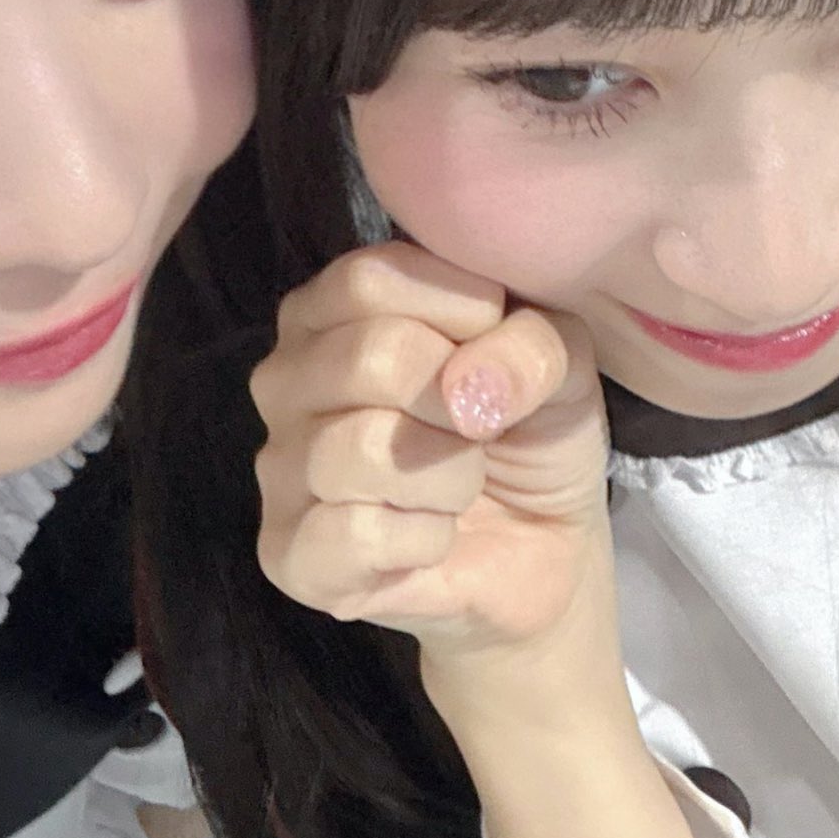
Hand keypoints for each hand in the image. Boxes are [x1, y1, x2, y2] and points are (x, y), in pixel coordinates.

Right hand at [252, 241, 610, 670]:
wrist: (542, 551)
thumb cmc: (532, 429)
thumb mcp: (559, 356)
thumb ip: (528, 343)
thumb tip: (465, 391)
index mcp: (331, 307)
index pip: (368, 280)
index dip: (459, 312)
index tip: (498, 343)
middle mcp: (287, 377)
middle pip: (367, 358)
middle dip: (458, 403)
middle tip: (481, 430)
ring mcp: (279, 467)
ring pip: (359, 448)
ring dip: (448, 475)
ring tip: (461, 485)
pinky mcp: (288, 557)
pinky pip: (353, 533)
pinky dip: (423, 539)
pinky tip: (432, 539)